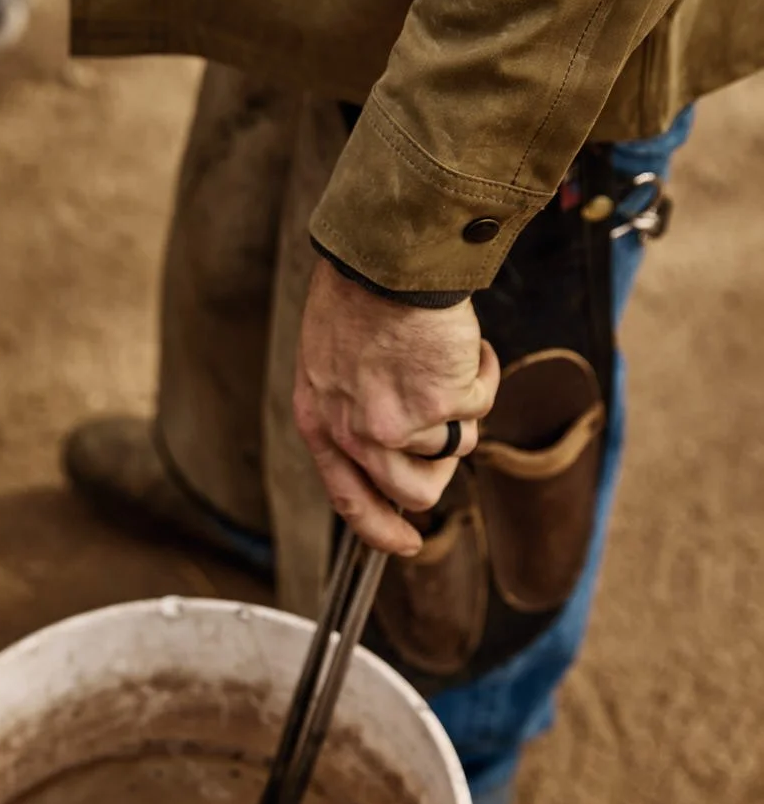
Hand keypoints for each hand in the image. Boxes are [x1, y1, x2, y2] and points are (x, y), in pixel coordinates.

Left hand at [293, 258, 499, 556]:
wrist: (385, 260)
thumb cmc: (356, 296)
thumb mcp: (329, 363)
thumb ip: (351, 409)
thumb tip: (392, 446)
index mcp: (320, 423)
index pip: (349, 501)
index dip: (381, 529)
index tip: (405, 543)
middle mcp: (357, 433)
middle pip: (415, 491)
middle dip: (442, 465)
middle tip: (448, 421)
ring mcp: (402, 423)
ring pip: (456, 450)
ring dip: (463, 409)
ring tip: (453, 361)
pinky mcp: (444, 404)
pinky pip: (480, 406)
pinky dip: (482, 374)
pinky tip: (468, 344)